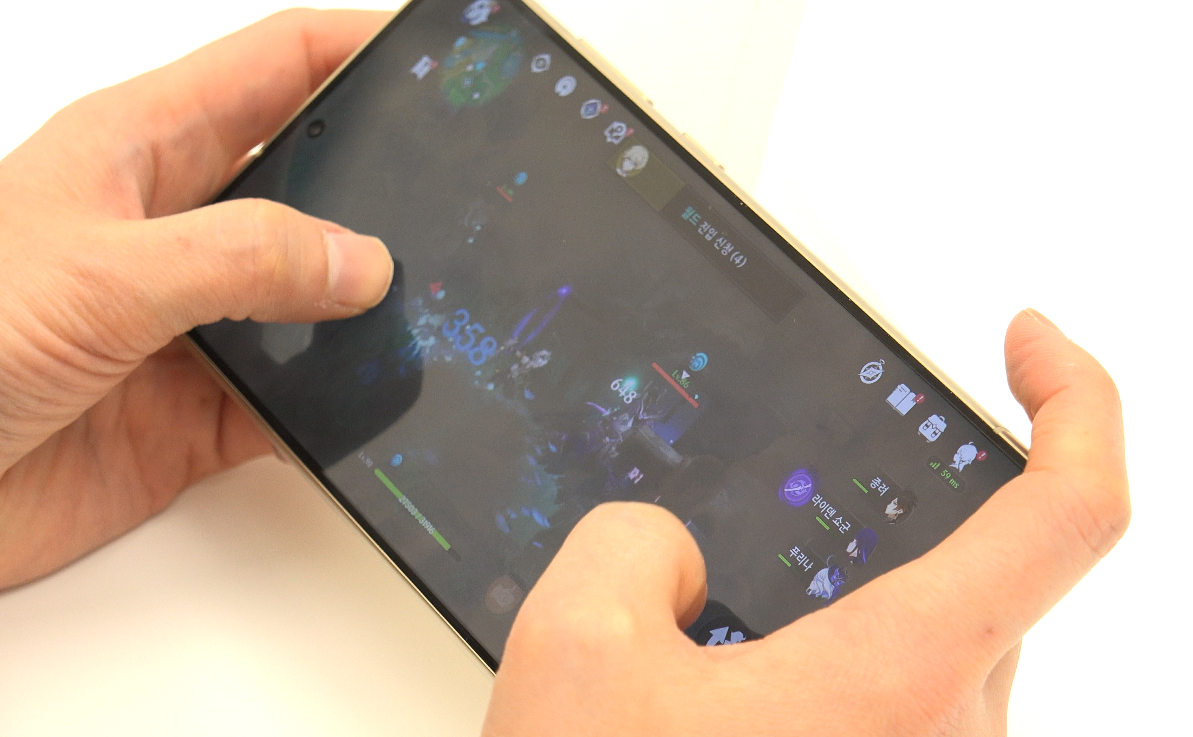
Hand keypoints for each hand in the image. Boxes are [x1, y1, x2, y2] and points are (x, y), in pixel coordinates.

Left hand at [0, 10, 393, 588]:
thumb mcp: (101, 273)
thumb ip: (241, 258)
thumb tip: (362, 260)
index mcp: (141, 152)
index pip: (277, 67)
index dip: (357, 48)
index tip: (432, 54)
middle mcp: (177, 232)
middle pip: (313, 182)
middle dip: (384, 186)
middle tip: (459, 196)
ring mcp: (194, 323)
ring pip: (316, 298)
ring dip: (368, 309)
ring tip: (436, 306)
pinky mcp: (201, 411)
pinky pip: (298, 398)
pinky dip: (340, 403)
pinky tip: (372, 401)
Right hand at [484, 310, 1128, 735]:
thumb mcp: (570, 647)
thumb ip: (632, 537)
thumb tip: (673, 557)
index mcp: (900, 682)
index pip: (1072, 513)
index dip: (1078, 399)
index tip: (1029, 339)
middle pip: (997, 575)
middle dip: (909, 514)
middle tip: (815, 487)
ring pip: (947, 646)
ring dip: (865, 603)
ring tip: (752, 623)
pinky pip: (914, 705)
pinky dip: (856, 662)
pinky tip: (760, 676)